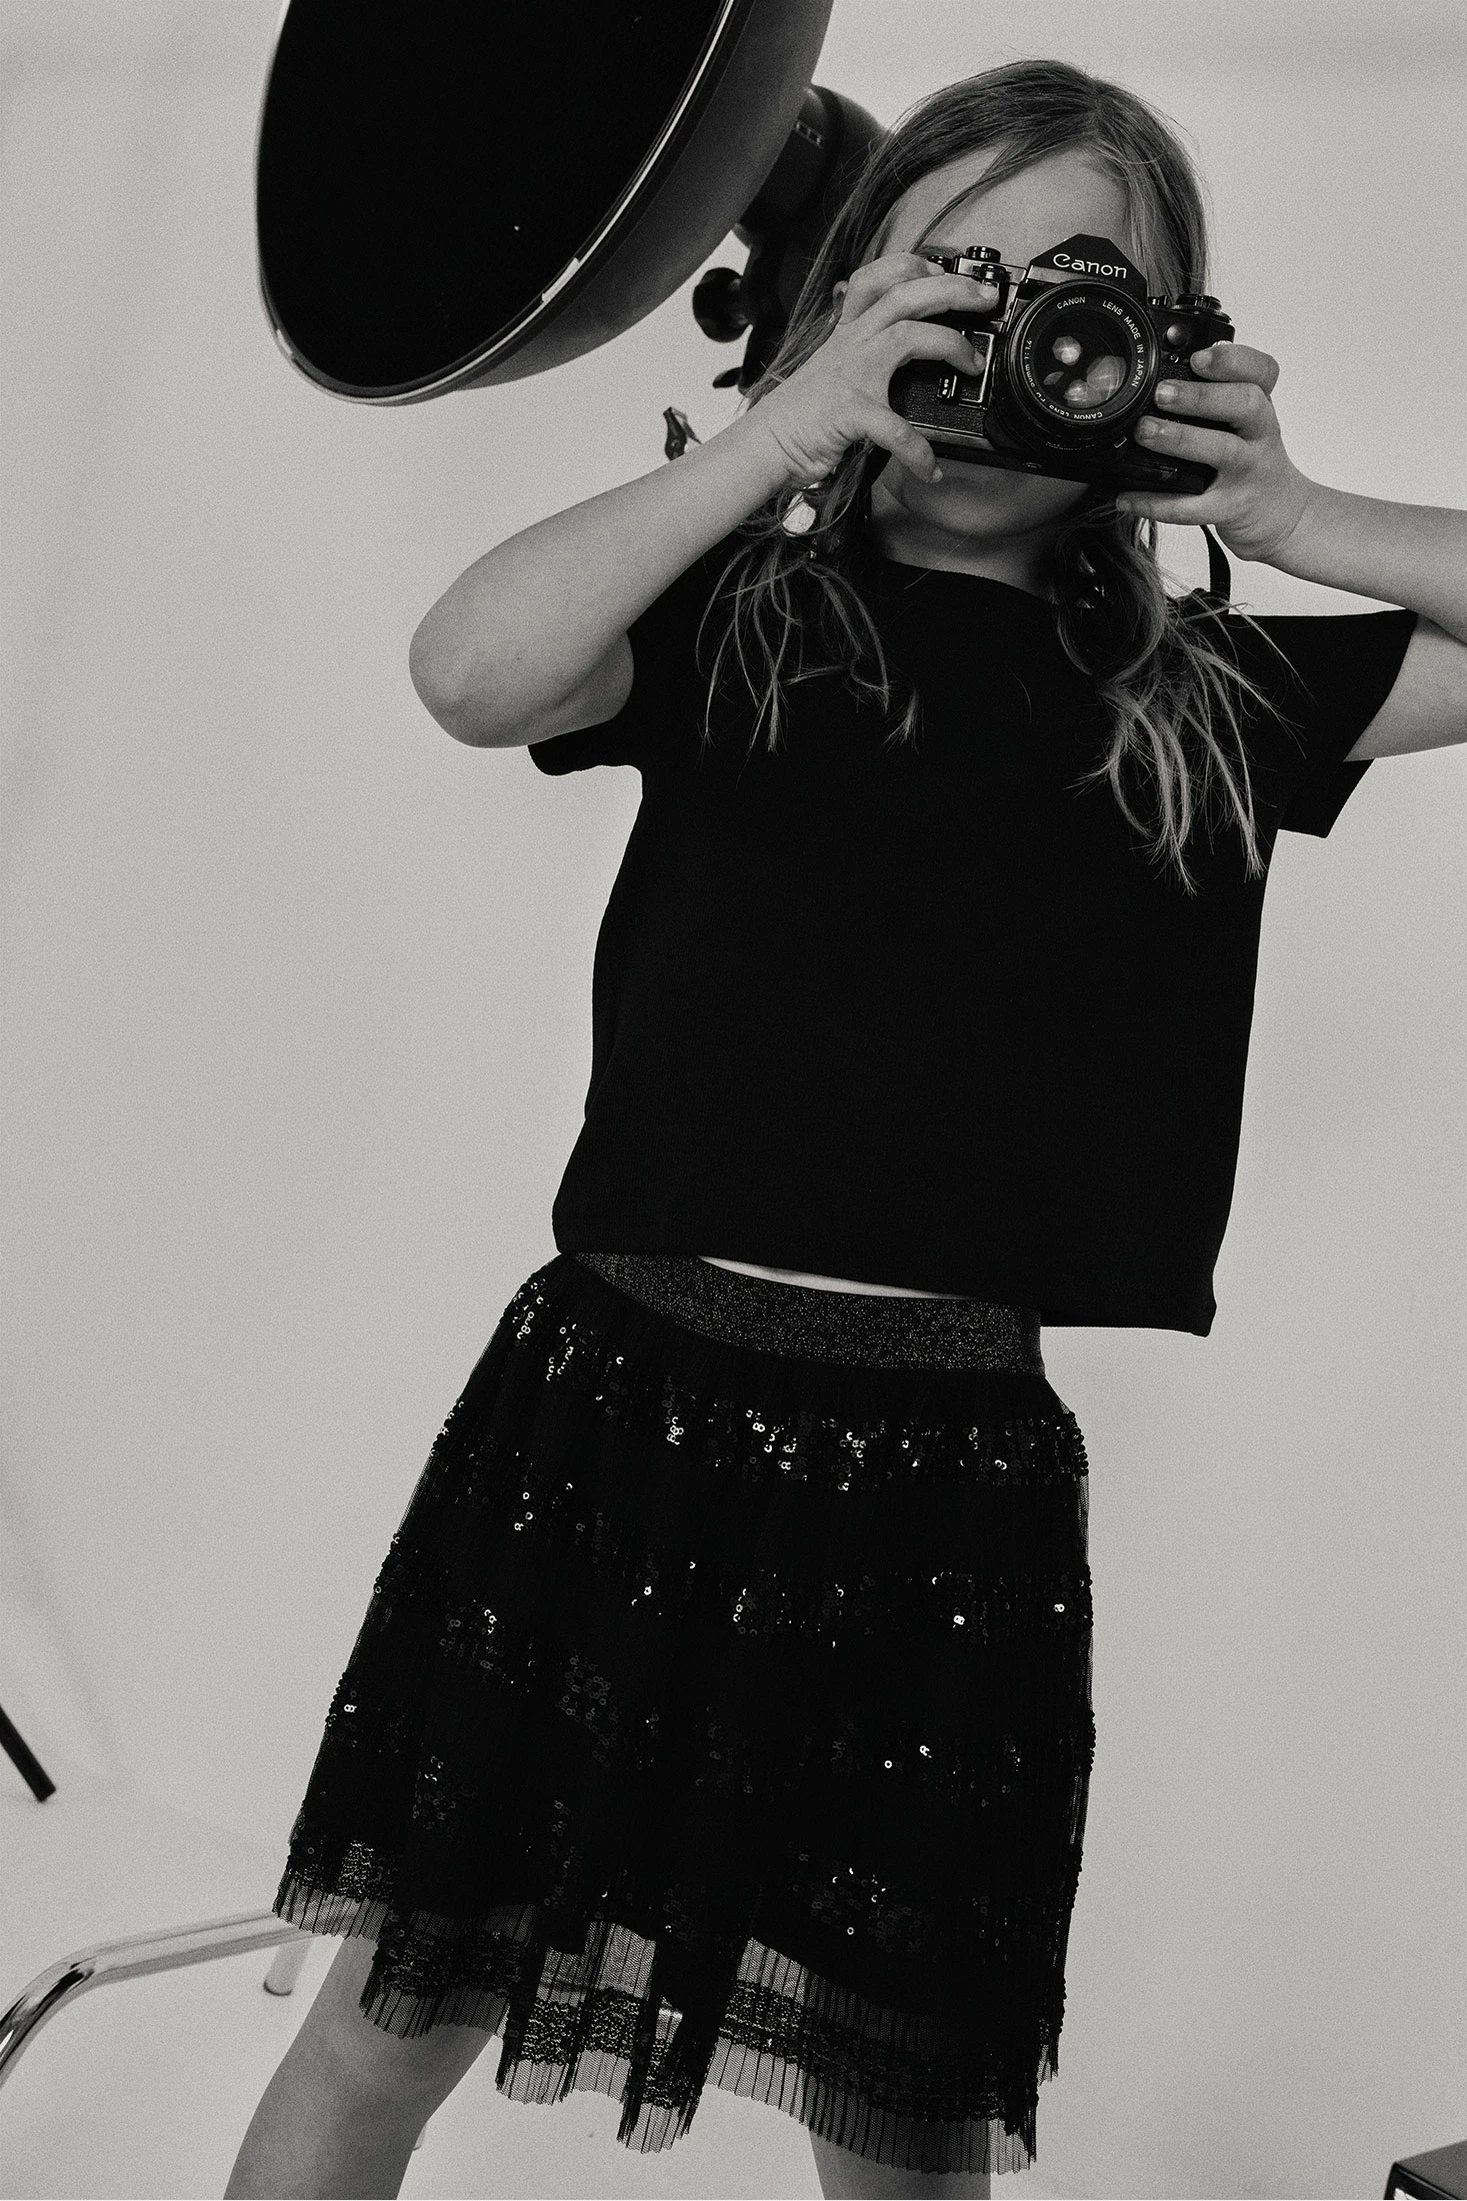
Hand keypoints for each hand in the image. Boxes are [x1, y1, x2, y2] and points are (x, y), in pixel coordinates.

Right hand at [747, 252, 999, 489]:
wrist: (767, 444)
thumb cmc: (803, 414)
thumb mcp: (834, 369)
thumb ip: (863, 351)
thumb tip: (901, 346)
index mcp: (849, 331)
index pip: (880, 277)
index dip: (916, 266)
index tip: (945, 273)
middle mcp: (852, 342)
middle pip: (905, 293)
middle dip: (952, 288)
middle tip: (985, 297)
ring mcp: (852, 374)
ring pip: (907, 335)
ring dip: (950, 345)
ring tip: (973, 363)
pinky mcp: (851, 412)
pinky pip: (896, 428)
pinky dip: (918, 451)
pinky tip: (930, 469)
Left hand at [1116, 342, 1315, 564]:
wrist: (1277, 511)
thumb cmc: (1251, 459)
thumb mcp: (1244, 423)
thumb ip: (1213, 399)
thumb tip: (1154, 383)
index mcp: (1260, 406)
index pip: (1262, 372)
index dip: (1234, 361)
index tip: (1200, 357)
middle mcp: (1260, 435)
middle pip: (1245, 404)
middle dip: (1202, 396)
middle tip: (1162, 393)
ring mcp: (1248, 472)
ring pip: (1222, 450)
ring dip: (1181, 438)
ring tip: (1145, 432)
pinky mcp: (1230, 508)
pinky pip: (1192, 507)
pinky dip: (1157, 503)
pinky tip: (1128, 497)